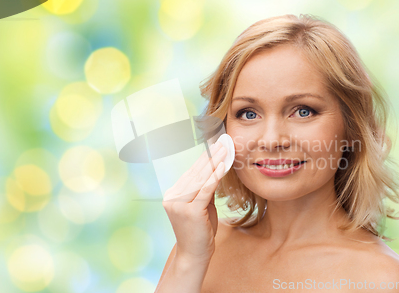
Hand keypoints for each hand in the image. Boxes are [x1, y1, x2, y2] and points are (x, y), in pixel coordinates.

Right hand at [162, 141, 226, 262]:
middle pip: (195, 172)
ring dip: (215, 161)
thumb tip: (215, 170)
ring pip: (200, 178)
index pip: (192, 172)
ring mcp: (178, 204)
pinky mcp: (189, 210)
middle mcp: (172, 197)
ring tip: (225, 149)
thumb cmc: (200, 232)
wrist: (194, 255)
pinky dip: (215, 176)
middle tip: (222, 141)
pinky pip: (205, 189)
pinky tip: (222, 165)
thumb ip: (205, 190)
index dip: (205, 158)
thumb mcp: (202, 206)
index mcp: (173, 194)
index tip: (215, 144)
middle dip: (211, 155)